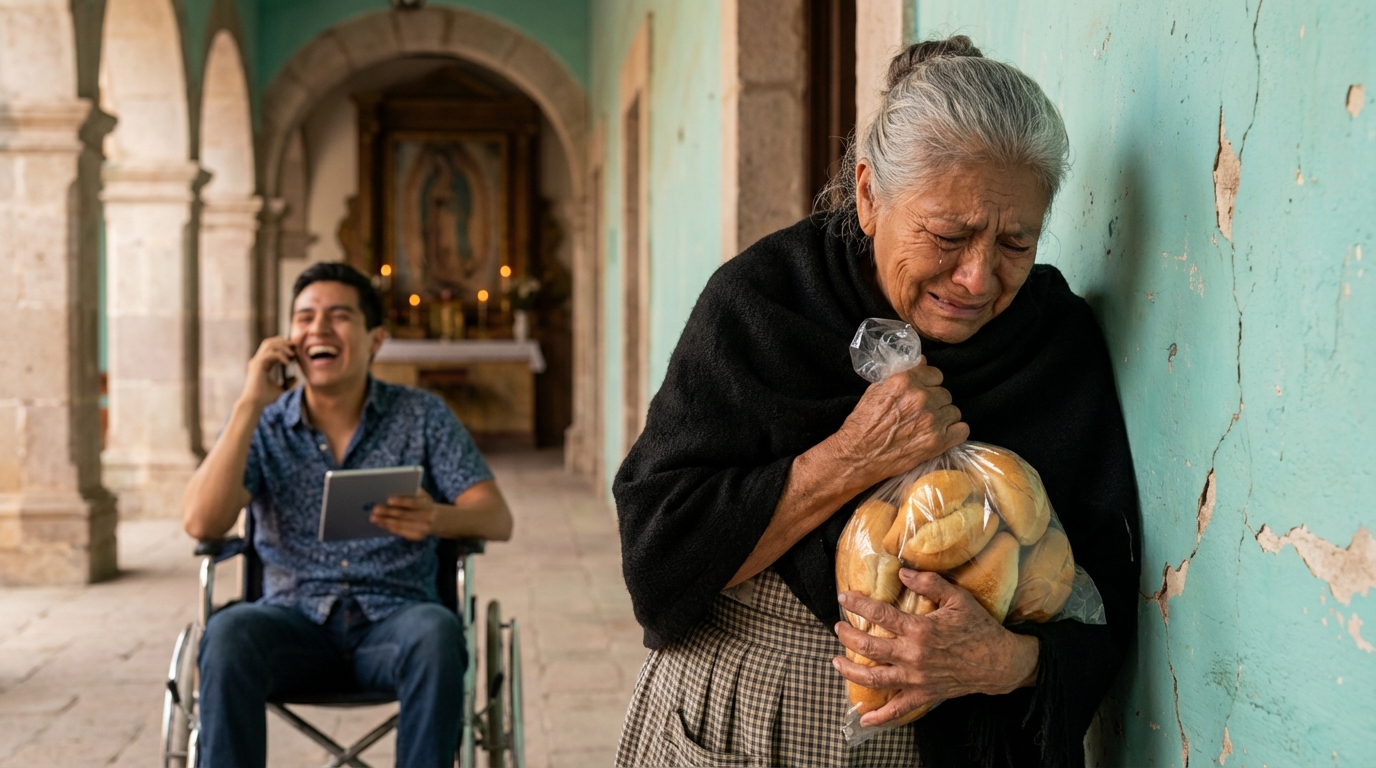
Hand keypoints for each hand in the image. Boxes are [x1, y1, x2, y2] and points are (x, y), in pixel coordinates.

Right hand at [241, 337, 296, 409]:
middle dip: (282, 341)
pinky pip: (270, 355)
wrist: (255, 404)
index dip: (283, 345)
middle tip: (294, 346)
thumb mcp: (281, 388)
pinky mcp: (257, 366)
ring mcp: (256, 362)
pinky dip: (280, 356)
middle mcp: (258, 361)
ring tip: (292, 354)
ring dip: (282, 347)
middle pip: (269, 342)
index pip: (271, 347)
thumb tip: (296, 377)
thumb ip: (288, 382)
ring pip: (269, 345)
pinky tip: (287, 362)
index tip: (295, 349)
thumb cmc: (265, 398)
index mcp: (262, 364)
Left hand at [370, 488, 435, 540]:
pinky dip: (389, 527)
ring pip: (400, 525)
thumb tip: (392, 489)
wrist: (437, 519)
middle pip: (404, 515)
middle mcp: (427, 518)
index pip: (413, 503)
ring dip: (385, 521)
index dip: (401, 501)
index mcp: (427, 505)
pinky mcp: (417, 536)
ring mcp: (423, 529)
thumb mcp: (423, 495)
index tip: (388, 500)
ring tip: (373, 517)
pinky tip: (381, 523)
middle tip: (375, 509)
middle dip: (388, 512)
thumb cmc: (423, 502)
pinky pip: (401, 532)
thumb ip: (412, 491)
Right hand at [827, 359, 968, 486]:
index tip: (923, 393)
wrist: (858, 455)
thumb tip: (923, 362)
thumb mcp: (875, 390)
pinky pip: (962, 430)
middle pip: (945, 393)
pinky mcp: (938, 441)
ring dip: (944, 418)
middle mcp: (921, 397)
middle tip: (921, 414)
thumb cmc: (862, 423)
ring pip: (953, 411)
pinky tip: (941, 436)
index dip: (929, 384)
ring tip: (928, 426)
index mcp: (904, 381)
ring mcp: (931, 419)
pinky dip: (954, 433)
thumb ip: (901, 375)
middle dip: (935, 402)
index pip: (935, 374)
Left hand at [832, 569, 1038, 726]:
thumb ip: (929, 582)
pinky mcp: (924, 695)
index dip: (858, 604)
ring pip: (875, 678)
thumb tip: (902, 571)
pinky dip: (879, 716)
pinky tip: (864, 717)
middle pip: (869, 648)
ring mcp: (916, 679)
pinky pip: (898, 709)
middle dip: (848, 636)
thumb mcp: (957, 598)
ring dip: (851, 670)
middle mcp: (914, 656)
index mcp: (920, 630)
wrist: (999, 662)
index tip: (844, 597)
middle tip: (838, 628)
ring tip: (836, 661)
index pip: (880, 615)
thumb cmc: (979, 627)